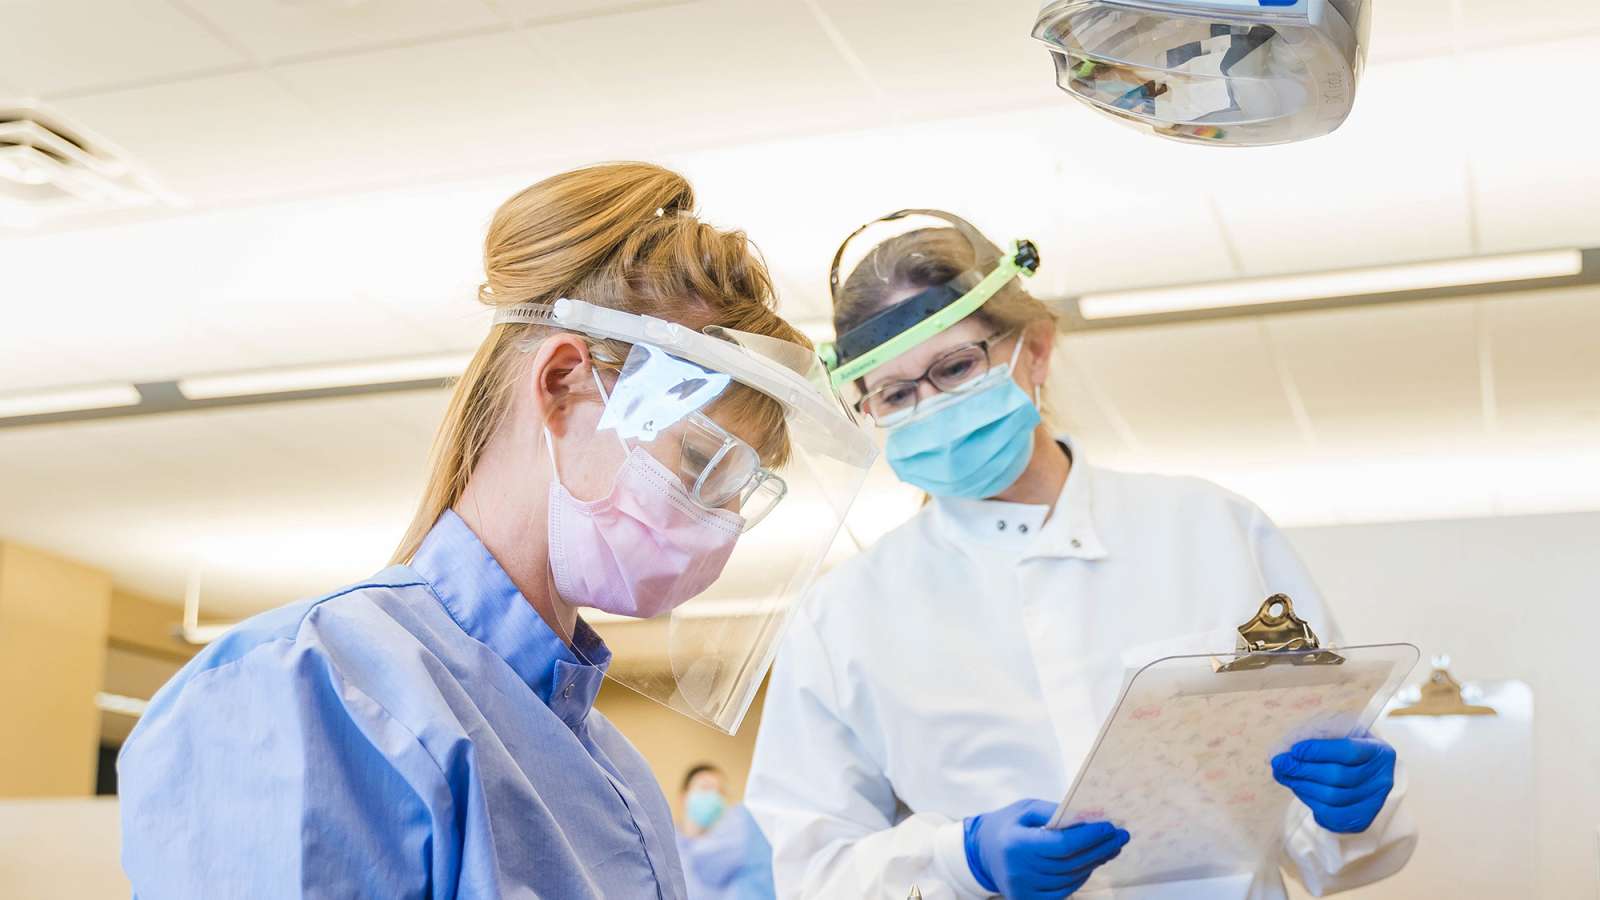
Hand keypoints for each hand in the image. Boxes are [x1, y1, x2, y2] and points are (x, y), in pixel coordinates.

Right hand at [963, 799, 1129, 898]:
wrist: (981, 853)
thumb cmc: (1008, 826)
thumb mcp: (1026, 809)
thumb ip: (1054, 811)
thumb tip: (1088, 816)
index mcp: (1017, 844)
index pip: (1062, 844)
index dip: (1090, 837)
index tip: (1110, 827)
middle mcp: (1020, 870)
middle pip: (1072, 863)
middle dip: (1101, 849)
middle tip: (1121, 836)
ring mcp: (1025, 889)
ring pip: (1072, 879)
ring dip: (1095, 863)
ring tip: (1110, 848)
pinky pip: (1065, 891)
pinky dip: (1081, 877)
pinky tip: (1091, 863)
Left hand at [1271, 737, 1396, 833]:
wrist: (1363, 771)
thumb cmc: (1346, 748)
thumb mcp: (1340, 735)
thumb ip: (1320, 737)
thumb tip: (1287, 751)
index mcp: (1379, 751)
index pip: (1349, 751)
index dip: (1319, 751)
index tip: (1295, 749)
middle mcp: (1382, 779)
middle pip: (1338, 776)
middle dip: (1303, 769)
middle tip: (1280, 763)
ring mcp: (1374, 802)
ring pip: (1333, 797)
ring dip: (1302, 785)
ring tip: (1284, 775)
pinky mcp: (1362, 819)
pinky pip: (1332, 815)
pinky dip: (1310, 802)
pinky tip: (1298, 789)